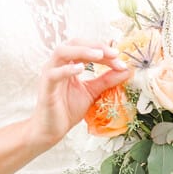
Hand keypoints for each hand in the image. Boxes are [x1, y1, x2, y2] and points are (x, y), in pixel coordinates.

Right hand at [28, 38, 130, 152]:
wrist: (52, 130)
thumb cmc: (67, 109)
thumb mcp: (92, 92)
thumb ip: (106, 80)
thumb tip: (126, 70)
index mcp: (68, 63)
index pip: (87, 48)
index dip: (104, 51)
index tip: (120, 59)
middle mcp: (57, 64)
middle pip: (74, 43)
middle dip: (95, 46)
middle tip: (113, 53)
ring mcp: (50, 73)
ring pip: (62, 52)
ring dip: (82, 51)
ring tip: (99, 55)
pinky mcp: (46, 87)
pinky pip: (54, 74)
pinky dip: (67, 69)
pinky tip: (81, 69)